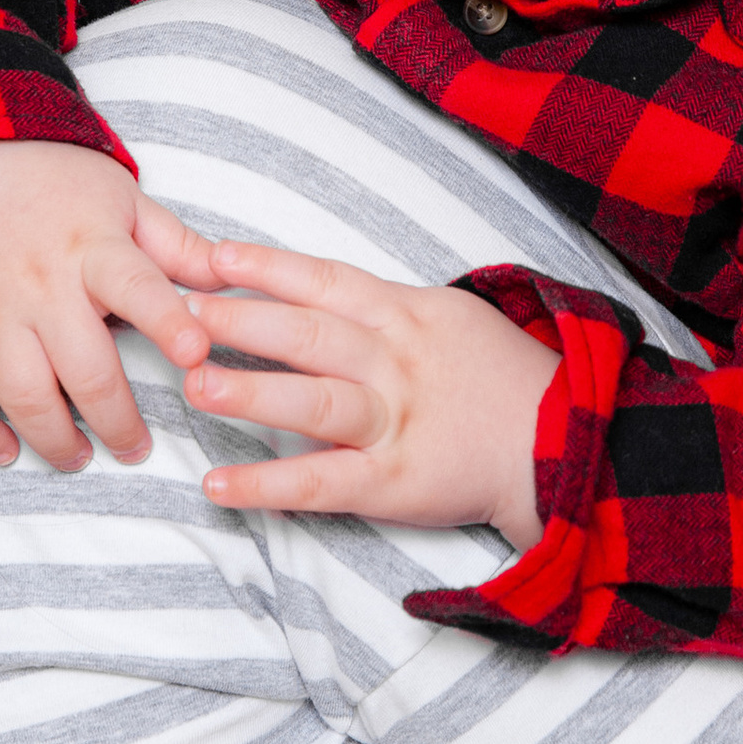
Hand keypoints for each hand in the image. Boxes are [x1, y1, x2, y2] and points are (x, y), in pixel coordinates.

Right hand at [0, 142, 224, 470]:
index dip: (168, 323)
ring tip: (78, 456)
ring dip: (56, 440)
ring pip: (25, 395)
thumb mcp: (126, 199)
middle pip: (85, 370)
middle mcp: (42, 282)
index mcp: (95, 248)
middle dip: (118, 423)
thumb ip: (179, 248)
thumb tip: (234, 281)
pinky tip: (7, 450)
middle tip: (136, 448)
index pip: (138, 288)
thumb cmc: (55, 179)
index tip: (195, 356)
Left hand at [178, 242, 551, 549]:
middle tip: (179, 312)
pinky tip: (217, 484)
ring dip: (250, 391)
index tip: (212, 257)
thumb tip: (317, 290)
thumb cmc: (501, 378)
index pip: (326, 281)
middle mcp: (395, 363)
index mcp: (406, 316)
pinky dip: (267, 486)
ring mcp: (394, 424)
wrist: (563, 443)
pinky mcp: (393, 483)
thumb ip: (386, 307)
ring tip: (193, 383)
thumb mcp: (450, 318)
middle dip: (240, 320)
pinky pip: (321, 484)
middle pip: (309, 333)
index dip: (267, 268)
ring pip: (314, 402)